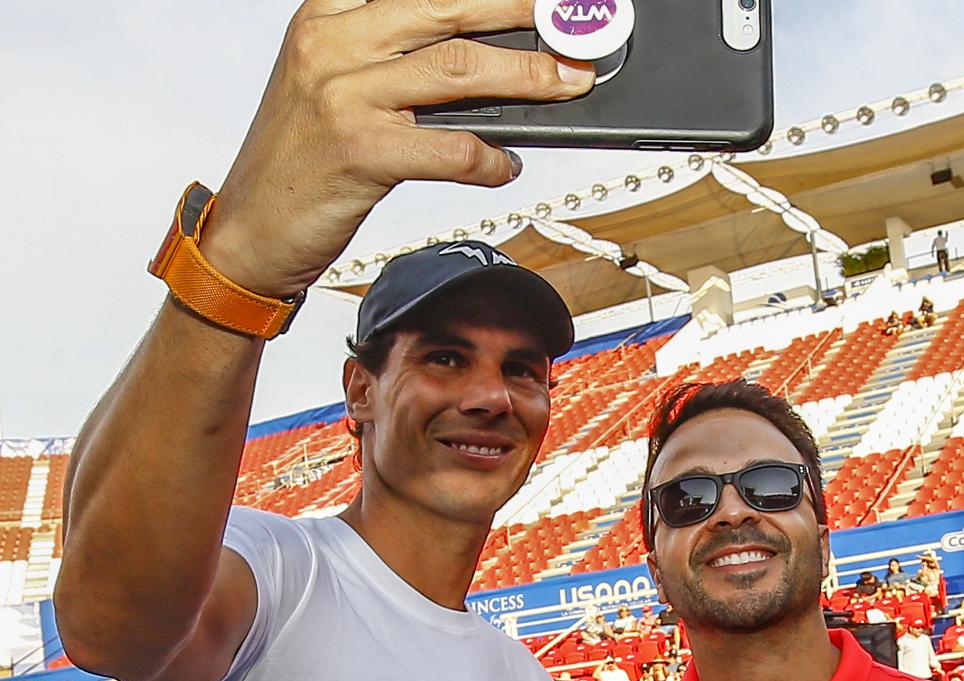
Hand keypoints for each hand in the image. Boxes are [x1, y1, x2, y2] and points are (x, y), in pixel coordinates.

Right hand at [200, 0, 594, 297]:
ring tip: (567, 83)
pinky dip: (490, 159)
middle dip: (519, 10)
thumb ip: (395, 57)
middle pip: (448, 8)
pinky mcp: (360, 150)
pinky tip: (502, 166)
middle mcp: (333, 43)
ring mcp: (344, 95)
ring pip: (460, 69)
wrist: (249, 230)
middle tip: (568, 17)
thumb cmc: (301, 159)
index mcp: (328, 15)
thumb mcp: (334, 84)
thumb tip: (487, 54)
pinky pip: (451, 147)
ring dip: (528, 76)